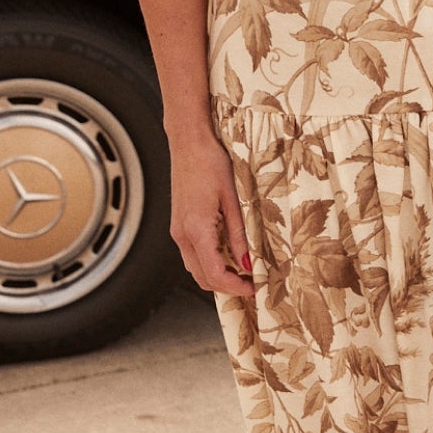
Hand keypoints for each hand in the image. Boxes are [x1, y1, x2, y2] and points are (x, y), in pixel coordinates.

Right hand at [168, 130, 255, 296]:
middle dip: (227, 287)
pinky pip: (193, 255)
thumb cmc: (211, 163)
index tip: (255, 290)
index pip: (215, 274)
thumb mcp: (233, 200)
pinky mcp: (179, 225)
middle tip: (252, 285)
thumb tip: (247, 263)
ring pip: (196, 269)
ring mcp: (178, 230)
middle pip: (202, 278)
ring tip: (243, 272)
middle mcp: (182, 234)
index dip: (236, 288)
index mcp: (196, 229)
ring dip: (217, 276)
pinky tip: (228, 255)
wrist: (189, 142)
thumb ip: (239, 234)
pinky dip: (209, 263)